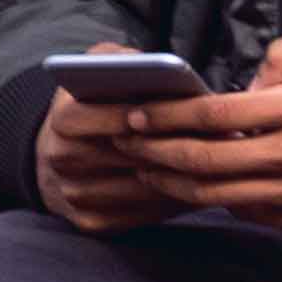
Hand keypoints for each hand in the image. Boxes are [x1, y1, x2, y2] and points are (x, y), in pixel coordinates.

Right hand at [31, 67, 207, 229]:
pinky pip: (143, 216)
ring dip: (185, 177)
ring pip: (145, 189)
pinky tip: (198, 186)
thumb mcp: (96, 69)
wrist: (53, 155)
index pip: (116, 119)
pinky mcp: (90, 222)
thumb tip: (158, 68)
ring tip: (223, 162)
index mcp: (63, 118)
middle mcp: (63, 159)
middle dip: (182, 147)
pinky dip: (173, 202)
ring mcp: (75, 194)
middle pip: (137, 156)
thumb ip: (120, 59)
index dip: (160, 117)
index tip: (199, 112)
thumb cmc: (89, 104)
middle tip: (229, 139)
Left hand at [145, 21, 281, 232]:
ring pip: (218, 195)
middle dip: (154, 150)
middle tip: (124, 140)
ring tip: (146, 167)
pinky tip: (195, 184)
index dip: (170, 115)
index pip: (217, 115)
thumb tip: (250, 80)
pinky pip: (248, 214)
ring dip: (173, 181)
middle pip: (205, 160)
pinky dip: (216, 200)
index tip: (139, 111)